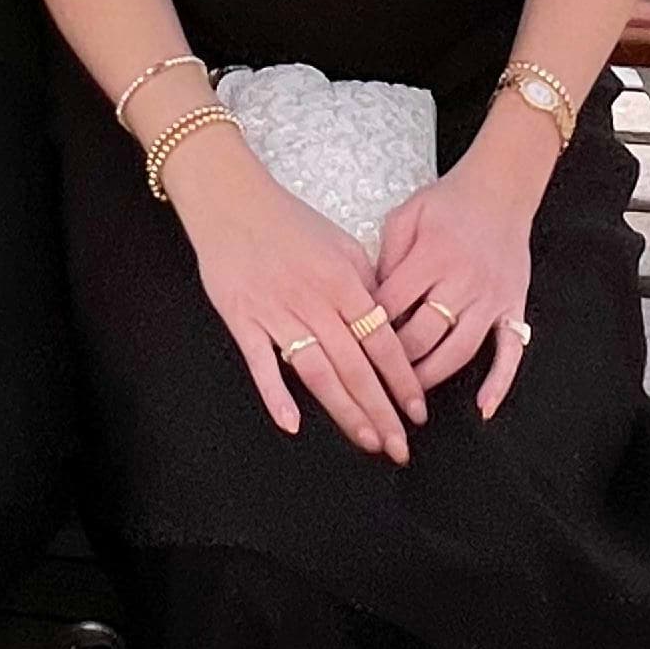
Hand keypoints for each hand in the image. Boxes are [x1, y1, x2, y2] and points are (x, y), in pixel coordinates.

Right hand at [175, 153, 427, 460]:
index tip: (417, 412)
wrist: (232, 201)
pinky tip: (292, 424)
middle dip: (381, 411)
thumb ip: (366, 284)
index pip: (382, 341)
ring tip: (366, 441)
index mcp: (343, 281)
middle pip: (355, 366)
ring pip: (317, 372)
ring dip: (344, 411)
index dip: (402, 380)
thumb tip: (388, 323)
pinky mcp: (242, 319)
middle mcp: (314, 300)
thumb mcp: (341, 243)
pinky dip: (275, 394)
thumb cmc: (289, 221)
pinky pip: (261, 363)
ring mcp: (277, 312)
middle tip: (399, 447)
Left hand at [376, 138, 541, 417]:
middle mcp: (463, 280)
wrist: (501, 189)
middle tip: (375, 380)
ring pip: (460, 351)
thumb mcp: (406, 215)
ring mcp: (491, 297)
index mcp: (432, 256)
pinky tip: (484, 407)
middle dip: (395, 363)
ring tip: (410, 400)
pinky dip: (499, 382)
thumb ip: (386, 256)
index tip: (352, 348)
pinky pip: (511, 351)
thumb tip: (369, 300)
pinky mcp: (513, 306)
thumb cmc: (449, 202)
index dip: (368, 331)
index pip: (391, 307)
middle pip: (423, 335)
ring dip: (432, 378)